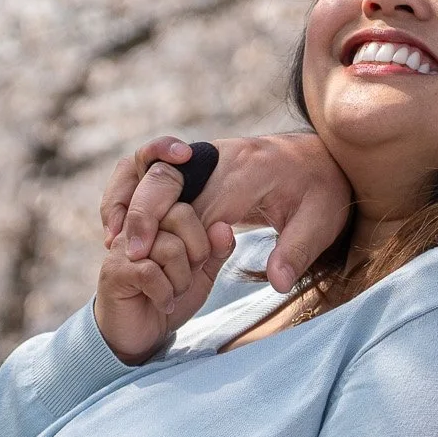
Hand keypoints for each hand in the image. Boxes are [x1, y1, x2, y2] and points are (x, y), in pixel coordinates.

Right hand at [94, 205, 235, 364]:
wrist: (140, 335)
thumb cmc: (169, 296)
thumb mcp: (203, 274)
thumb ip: (217, 249)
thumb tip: (224, 227)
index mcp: (160, 219)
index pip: (192, 206)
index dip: (204, 239)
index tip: (196, 265)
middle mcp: (139, 225)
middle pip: (182, 215)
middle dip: (196, 254)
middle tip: (185, 279)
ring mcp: (124, 246)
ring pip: (170, 247)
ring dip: (181, 281)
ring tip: (171, 293)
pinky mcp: (115, 271)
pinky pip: (151, 272)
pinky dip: (165, 294)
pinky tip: (162, 303)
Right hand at [101, 133, 351, 294]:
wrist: (322, 153)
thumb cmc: (323, 191)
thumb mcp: (322, 222)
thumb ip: (298, 252)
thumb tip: (277, 283)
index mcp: (249, 171)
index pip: (201, 202)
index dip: (174, 234)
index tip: (151, 261)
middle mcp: (221, 155)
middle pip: (166, 178)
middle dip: (144, 214)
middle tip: (131, 253)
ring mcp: (207, 153)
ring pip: (148, 165)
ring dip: (127, 197)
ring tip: (114, 235)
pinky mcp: (198, 158)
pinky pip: (150, 166)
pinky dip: (130, 189)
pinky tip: (123, 222)